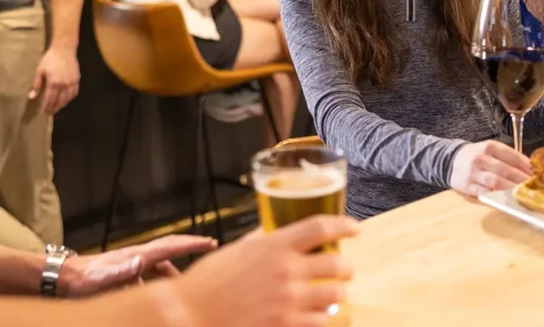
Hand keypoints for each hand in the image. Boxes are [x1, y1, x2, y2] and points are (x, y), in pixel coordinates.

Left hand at [29, 45, 79, 114]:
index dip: (47, 107)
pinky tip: (66, 100)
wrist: (64, 49)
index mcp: (54, 83)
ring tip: (57, 108)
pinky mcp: (77, 79)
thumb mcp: (40, 70)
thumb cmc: (50, 59)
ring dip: (62, 105)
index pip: (50, 99)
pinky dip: (70, 98)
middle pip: (59, 101)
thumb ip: (37, 84)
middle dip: (54, 108)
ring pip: (68, 98)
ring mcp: (71, 82)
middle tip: (50, 113)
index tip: (44, 112)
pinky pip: (74, 92)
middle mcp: (64, 84)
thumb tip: (32, 96)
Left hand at [61, 235, 218, 297]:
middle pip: (168, 249)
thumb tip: (141, 261)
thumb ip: (122, 272)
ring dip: (173, 270)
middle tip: (208, 248)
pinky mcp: (123, 270)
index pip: (169, 247)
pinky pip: (147, 274)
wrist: (62, 278)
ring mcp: (129, 262)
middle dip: (188, 248)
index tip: (210, 242)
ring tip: (185, 283)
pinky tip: (156, 294)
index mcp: (136, 256)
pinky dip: (157, 280)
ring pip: (159, 263)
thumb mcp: (101, 280)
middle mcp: (135, 256)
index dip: (191, 245)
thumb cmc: (80, 281)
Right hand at [170, 215, 358, 326]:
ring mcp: (288, 302)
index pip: (321, 228)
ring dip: (336, 294)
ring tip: (333, 294)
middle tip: (345, 269)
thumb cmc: (208, 281)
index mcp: (274, 246)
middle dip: (345, 268)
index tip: (354, 229)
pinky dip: (321, 318)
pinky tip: (316, 316)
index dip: (343, 226)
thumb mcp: (237, 250)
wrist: (190, 314)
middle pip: (336, 264)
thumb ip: (261, 242)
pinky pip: (319, 323)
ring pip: (334, 296)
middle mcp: (286, 271)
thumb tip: (273, 235)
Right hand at [449, 140, 531, 195]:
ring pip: (496, 182)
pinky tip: (506, 199)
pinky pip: (485, 193)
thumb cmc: (476, 156)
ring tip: (523, 194)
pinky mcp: (468, 186)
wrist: (450, 160)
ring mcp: (474, 173)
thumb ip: (508, 157)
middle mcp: (481, 158)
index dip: (527, 167)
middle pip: (506, 170)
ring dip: (512, 189)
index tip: (538, 174)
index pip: (513, 156)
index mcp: (490, 147)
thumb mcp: (491, 150)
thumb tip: (530, 169)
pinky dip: (497, 196)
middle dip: (523, 180)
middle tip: (535, 187)